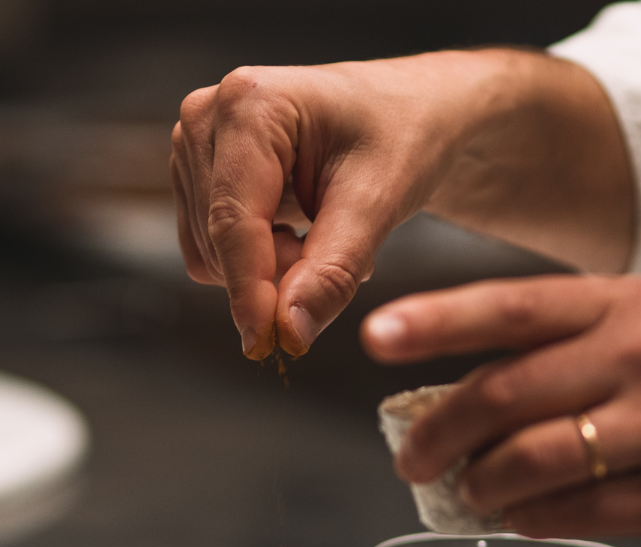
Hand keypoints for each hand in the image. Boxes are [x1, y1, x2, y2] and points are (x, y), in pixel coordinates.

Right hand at [171, 50, 632, 358]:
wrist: (436, 111)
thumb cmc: (417, 132)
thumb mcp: (383, 201)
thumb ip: (330, 267)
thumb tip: (286, 330)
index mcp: (253, 106)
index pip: (234, 221)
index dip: (250, 291)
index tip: (267, 346)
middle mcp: (214, 114)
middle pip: (214, 239)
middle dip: (268, 275)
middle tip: (334, 270)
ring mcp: (205, 139)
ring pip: (210, 248)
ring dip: (269, 264)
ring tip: (330, 236)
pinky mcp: (211, 166)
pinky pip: (218, 244)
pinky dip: (264, 256)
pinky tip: (308, 231)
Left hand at [362, 274, 640, 544]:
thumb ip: (574, 348)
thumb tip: (476, 391)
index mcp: (628, 302)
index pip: (508, 306)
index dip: (433, 321)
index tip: (373, 337)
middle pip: (503, 392)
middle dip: (436, 431)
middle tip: (407, 458)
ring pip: (535, 459)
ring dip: (481, 484)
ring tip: (463, 495)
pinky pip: (583, 512)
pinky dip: (535, 519)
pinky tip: (519, 519)